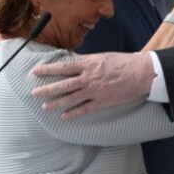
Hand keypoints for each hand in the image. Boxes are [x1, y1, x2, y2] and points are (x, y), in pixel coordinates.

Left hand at [31, 51, 154, 119]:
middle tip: (33, 93)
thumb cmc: (123, 62)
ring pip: (71, 98)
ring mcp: (95, 91)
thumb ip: (88, 61)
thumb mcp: (103, 57)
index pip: (64, 67)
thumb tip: (74, 62)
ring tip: (45, 107)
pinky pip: (85, 109)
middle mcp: (89, 78)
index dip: (48, 69)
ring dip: (57, 103)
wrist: (140, 73)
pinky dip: (74, 113)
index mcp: (89, 64)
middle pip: (64, 85)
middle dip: (47, 89)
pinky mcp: (102, 102)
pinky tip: (64, 116)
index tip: (36, 71)